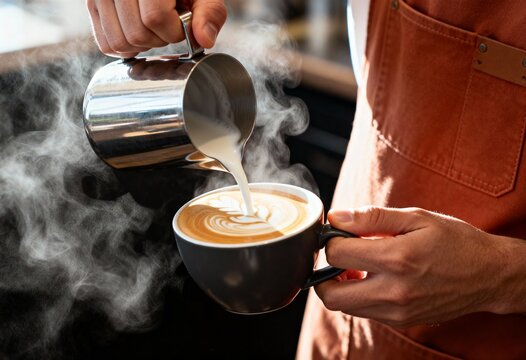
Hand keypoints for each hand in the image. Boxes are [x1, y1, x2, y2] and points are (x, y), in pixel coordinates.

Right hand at [86, 0, 226, 57]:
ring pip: (119, 42)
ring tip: (154, 26)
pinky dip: (125, 48)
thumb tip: (204, 40)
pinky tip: (140, 32)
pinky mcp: (92, 3)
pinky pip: (105, 43)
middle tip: (169, 25)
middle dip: (160, 39)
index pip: (154, 17)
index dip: (174, 30)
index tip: (182, 24)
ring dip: (143, 45)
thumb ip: (209, 13)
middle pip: (136, 34)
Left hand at [315, 206, 525, 326]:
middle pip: (330, 295)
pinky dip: (358, 295)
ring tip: (358, 265)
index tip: (340, 232)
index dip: (331, 240)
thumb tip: (337, 217)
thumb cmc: (455, 241)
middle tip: (339, 255)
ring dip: (340, 286)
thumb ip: (372, 217)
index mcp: (396, 259)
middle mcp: (393, 291)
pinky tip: (374, 277)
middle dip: (323, 273)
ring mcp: (397, 312)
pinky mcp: (401, 321)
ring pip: (345, 307)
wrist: (490, 275)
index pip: (336, 254)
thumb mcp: (416, 217)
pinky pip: (364, 312)